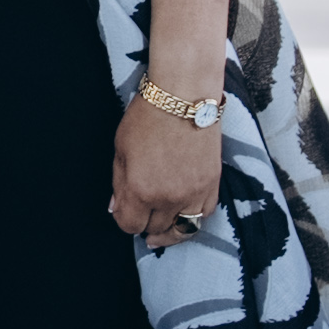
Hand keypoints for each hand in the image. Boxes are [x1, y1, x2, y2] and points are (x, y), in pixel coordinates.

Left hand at [108, 95, 224, 252]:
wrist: (185, 96)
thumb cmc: (148, 116)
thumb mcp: (120, 148)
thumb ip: (118, 183)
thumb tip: (116, 207)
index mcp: (140, 190)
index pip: (129, 225)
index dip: (124, 220)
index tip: (124, 211)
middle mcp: (168, 198)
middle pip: (154, 229)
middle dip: (144, 223)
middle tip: (142, 214)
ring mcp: (193, 194)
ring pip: (182, 231)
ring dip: (169, 231)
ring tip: (161, 232)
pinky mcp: (212, 185)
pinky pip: (203, 216)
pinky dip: (192, 219)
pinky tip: (183, 216)